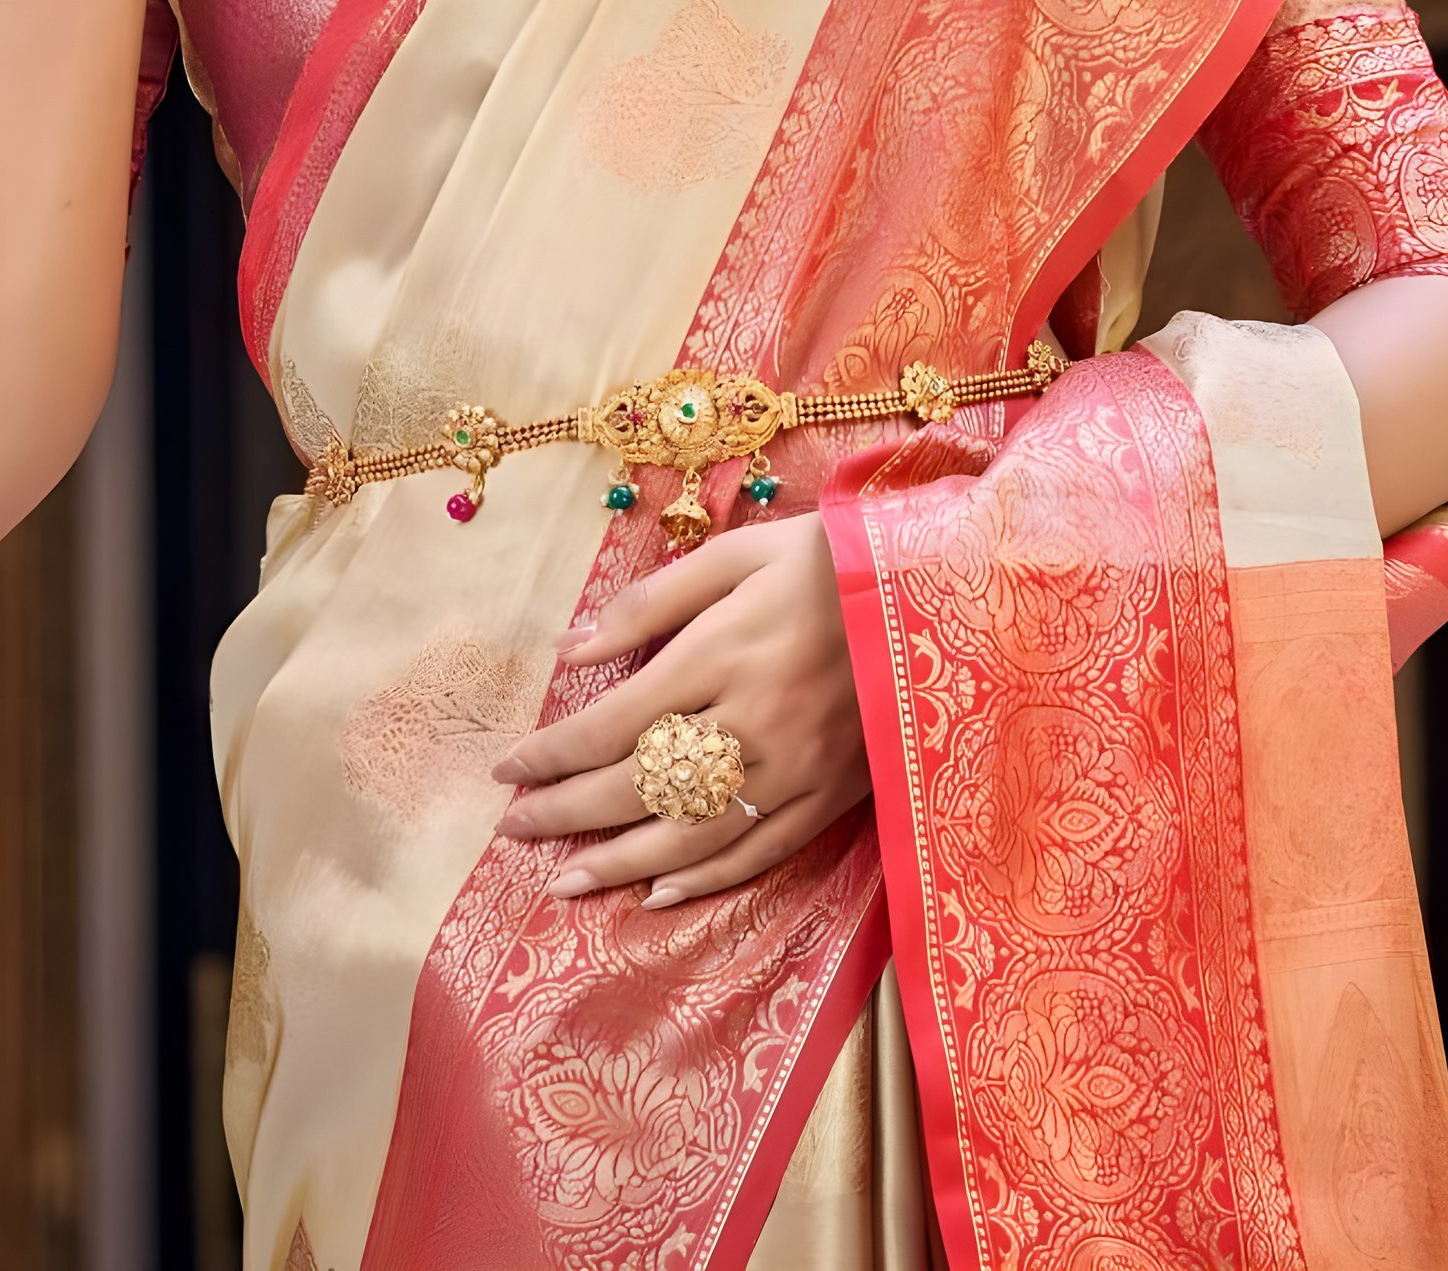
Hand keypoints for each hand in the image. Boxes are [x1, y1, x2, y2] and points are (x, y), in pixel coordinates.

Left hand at [492, 512, 868, 908]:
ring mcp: (796, 770)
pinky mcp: (833, 798)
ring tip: (564, 881)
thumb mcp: (739, 554)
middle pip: (639, 786)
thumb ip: (652, 602)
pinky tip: (656, 894)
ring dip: (619, 864)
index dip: (552, 753)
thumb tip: (573, 649)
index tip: (507, 769)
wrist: (940, 591)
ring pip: (690, 835)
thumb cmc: (830, 560)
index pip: (612, 724)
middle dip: (567, 812)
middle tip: (513, 828)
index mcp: (721, 653)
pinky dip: (703, 880)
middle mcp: (752, 723)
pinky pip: (758, 854)